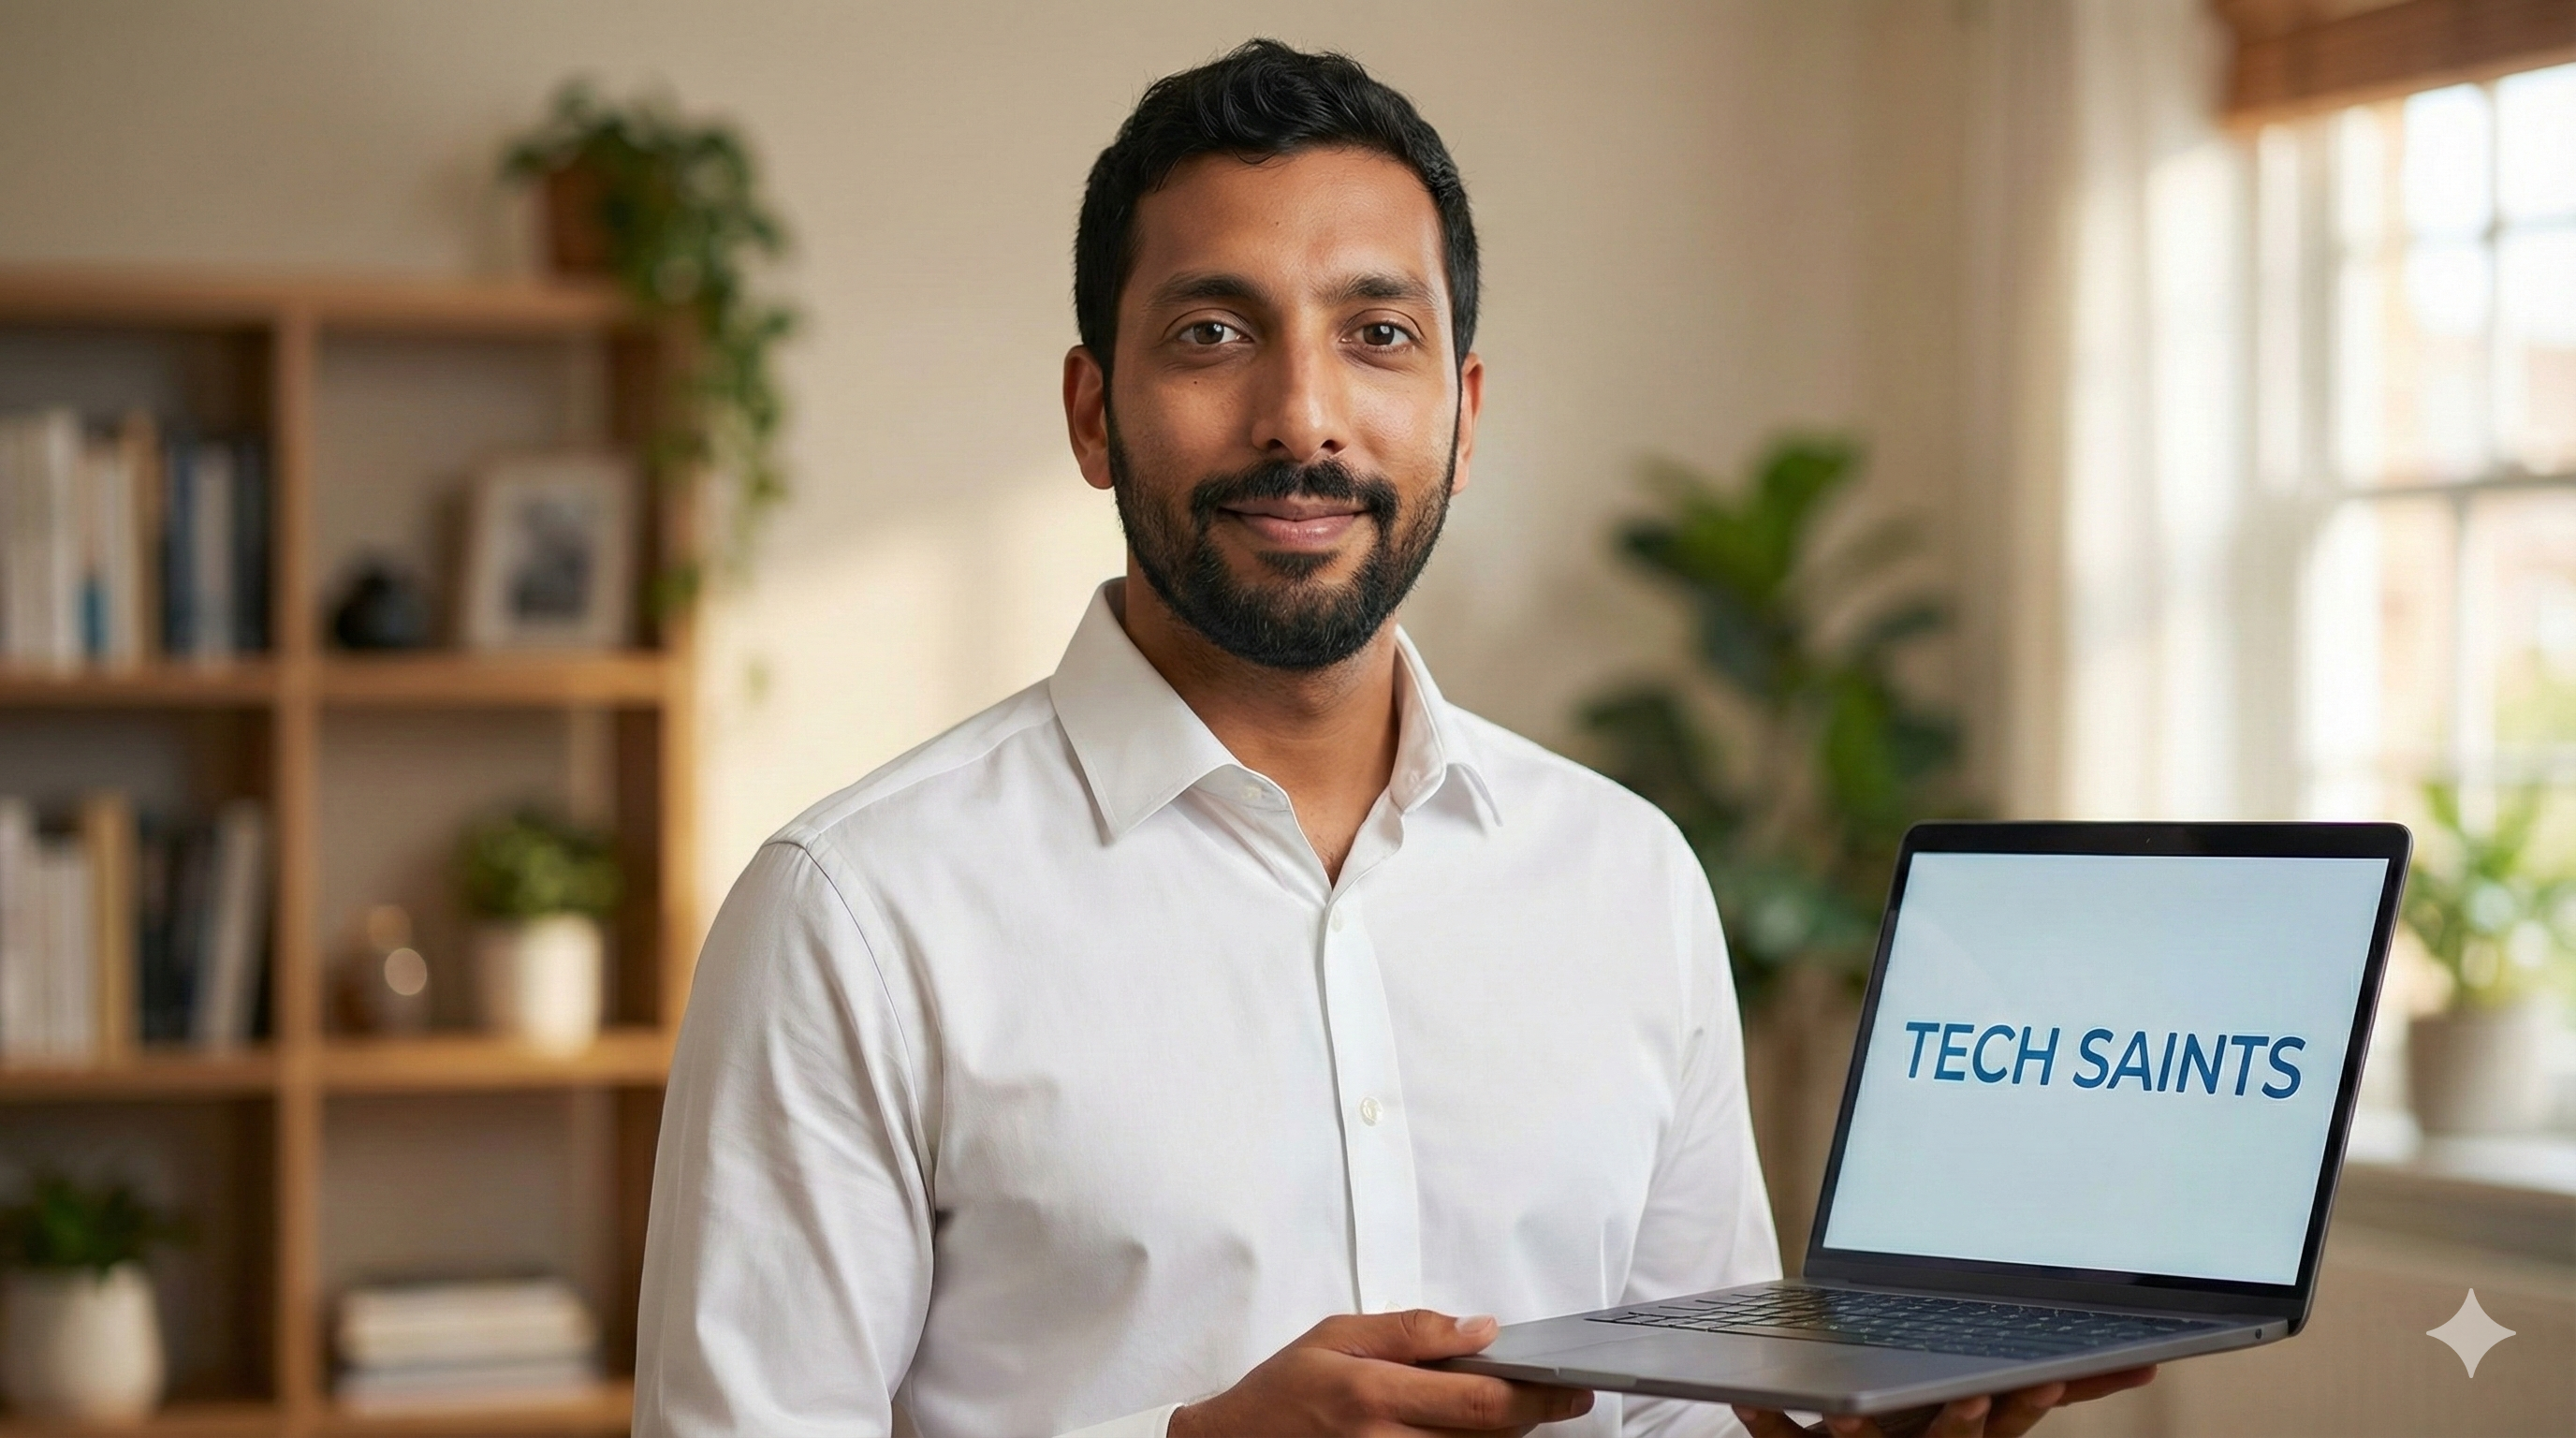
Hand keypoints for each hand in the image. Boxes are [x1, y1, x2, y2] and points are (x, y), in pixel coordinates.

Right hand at [1169, 1309, 1595, 1436]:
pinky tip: (1471, 1433)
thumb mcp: (1337, 1335)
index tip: (1571, 1387)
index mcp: (1373, 1394)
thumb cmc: (1285, 1389)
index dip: (1538, 1398)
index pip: (1479, 1403)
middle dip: (1532, 1417)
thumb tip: (1480, 1330)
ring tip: (1511, 1410)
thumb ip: (1411, 1331)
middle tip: (1560, 1397)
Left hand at [1732, 1365, 2156, 1437]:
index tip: (2053, 1380)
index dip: (2032, 1402)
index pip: (2010, 1420)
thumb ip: (2048, 1386)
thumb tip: (2145, 1360)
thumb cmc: (1915, 1428)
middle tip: (1989, 1393)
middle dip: (1971, 1419)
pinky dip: (1767, 1419)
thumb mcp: (1980, 1404)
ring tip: (1856, 1414)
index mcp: (1962, 1428)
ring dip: (1866, 1428)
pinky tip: (1746, 1397)